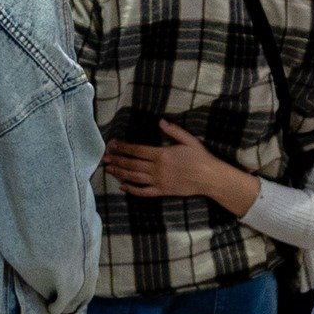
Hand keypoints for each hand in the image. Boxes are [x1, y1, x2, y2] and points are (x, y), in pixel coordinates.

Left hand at [105, 120, 261, 217]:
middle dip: (116, 160)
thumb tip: (160, 121)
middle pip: (131, 164)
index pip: (137, 150)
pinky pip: (143, 192)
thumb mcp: (189, 140)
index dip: (123, 147)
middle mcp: (156, 169)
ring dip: (119, 173)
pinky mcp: (162, 192)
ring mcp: (158, 181)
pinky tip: (122, 186)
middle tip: (104, 157)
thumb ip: (173, 130)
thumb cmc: (200, 157)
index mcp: (161, 154)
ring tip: (108, 169)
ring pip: (134, 178)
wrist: (210, 178)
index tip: (112, 144)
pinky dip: (131, 190)